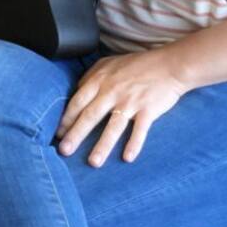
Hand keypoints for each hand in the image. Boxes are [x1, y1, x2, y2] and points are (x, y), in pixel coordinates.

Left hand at [55, 49, 188, 166]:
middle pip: (90, 116)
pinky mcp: (148, 110)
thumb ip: (91, 76)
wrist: (169, 65)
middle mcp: (112, 91)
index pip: (78, 102)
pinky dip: (134, 144)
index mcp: (100, 80)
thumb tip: (76, 91)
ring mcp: (131, 101)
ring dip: (102, 146)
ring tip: (93, 162)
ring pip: (113, 127)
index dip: (66, 119)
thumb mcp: (108, 64)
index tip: (57, 134)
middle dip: (75, 135)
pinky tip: (127, 158)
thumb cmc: (137, 65)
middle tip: (63, 151)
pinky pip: (140, 130)